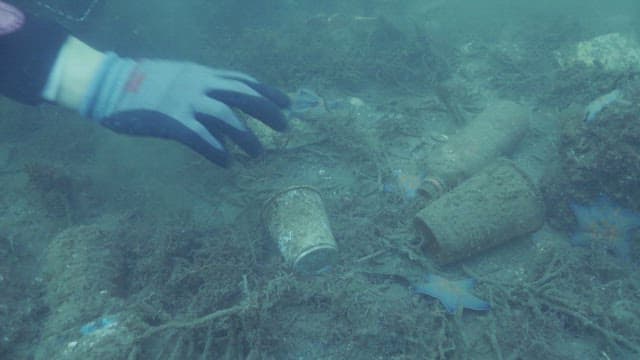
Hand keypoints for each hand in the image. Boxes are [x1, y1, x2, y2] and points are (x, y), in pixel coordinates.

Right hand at [82, 54, 289, 166]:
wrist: (107, 83)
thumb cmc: (142, 84)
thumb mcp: (178, 77)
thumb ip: (201, 90)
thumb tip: (224, 110)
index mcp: (201, 74)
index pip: (243, 79)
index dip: (267, 91)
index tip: (286, 103)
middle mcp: (198, 84)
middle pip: (244, 94)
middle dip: (267, 111)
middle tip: (285, 127)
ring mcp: (185, 102)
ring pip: (228, 117)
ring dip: (246, 136)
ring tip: (258, 154)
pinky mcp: (171, 121)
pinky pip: (201, 138)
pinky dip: (217, 151)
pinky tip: (227, 163)